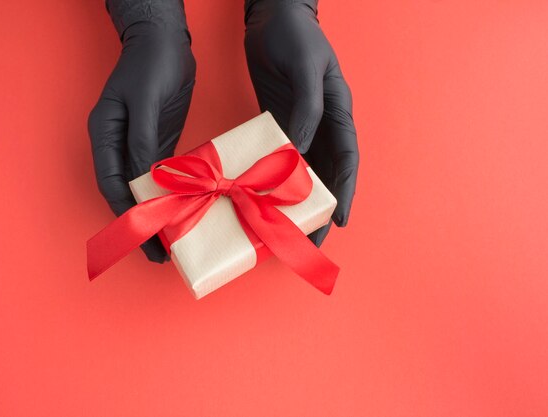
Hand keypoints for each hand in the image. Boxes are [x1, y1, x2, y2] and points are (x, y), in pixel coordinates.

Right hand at [88, 0, 195, 262]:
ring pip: (144, 189)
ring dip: (157, 215)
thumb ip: (144, 141)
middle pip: (126, 193)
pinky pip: (163, 177)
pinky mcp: (158, 141)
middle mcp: (118, 144)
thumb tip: (146, 180)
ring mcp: (138, 144)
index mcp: (105, 134)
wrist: (166, 40)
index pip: (113, 184)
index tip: (145, 238)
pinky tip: (183, 212)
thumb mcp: (146, 102)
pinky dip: (170, 196)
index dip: (127, 214)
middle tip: (159, 254)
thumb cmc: (152, 64)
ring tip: (173, 242)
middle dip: (141, 223)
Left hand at [244, 0, 358, 245]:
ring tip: (288, 226)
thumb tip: (301, 150)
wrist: (272, 14)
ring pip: (304, 169)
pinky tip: (264, 196)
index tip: (339, 220)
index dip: (344, 191)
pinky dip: (275, 178)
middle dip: (321, 206)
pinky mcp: (277, 121)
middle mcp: (322, 124)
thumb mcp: (305, 70)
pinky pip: (279, 155)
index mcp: (338, 112)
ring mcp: (300, 125)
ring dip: (298, 198)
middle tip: (310, 237)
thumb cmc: (295, 36)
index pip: (346, 159)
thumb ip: (307, 109)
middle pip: (326, 173)